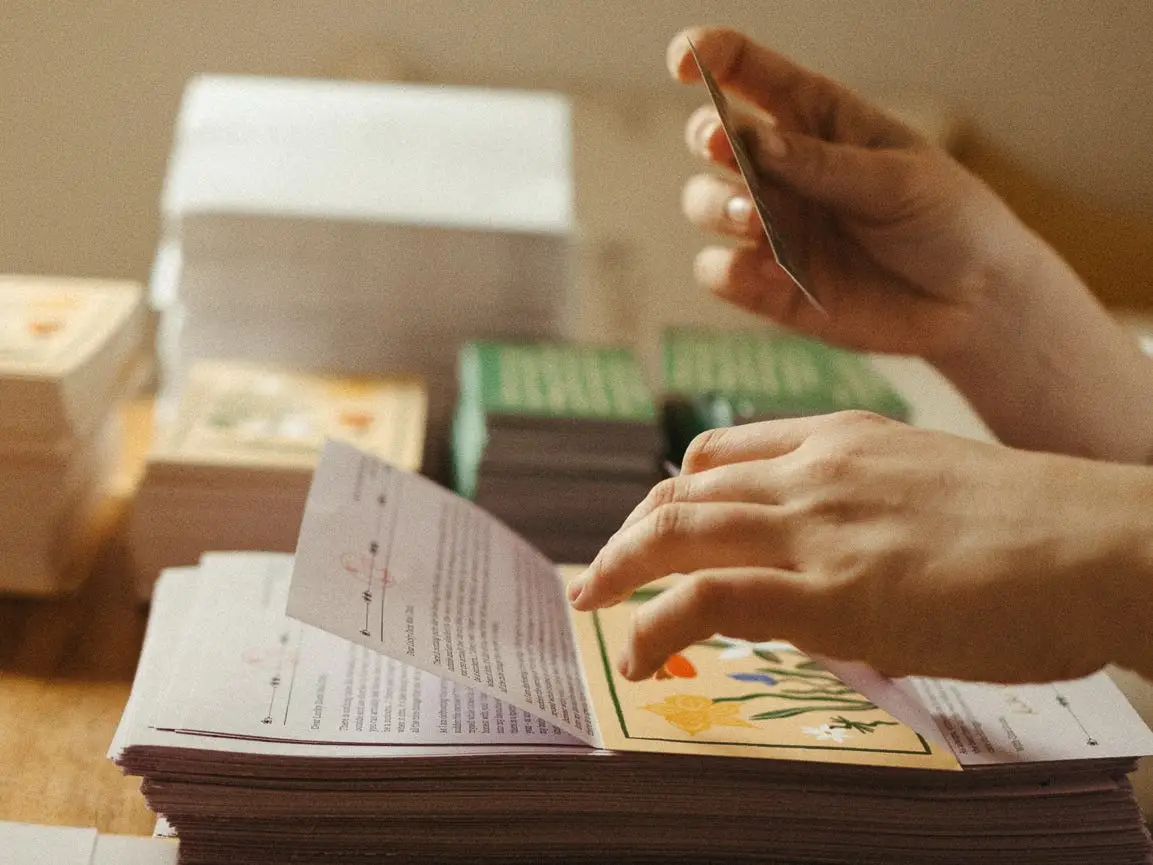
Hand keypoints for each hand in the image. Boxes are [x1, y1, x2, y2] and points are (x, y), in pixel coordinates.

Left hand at [568, 412, 1152, 682]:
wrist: (1099, 543)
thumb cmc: (1042, 528)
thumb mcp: (937, 487)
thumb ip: (873, 512)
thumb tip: (846, 567)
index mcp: (842, 437)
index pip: (722, 452)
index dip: (675, 492)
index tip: (657, 528)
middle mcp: (813, 471)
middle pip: (682, 489)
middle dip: (630, 533)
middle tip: (604, 573)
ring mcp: (815, 528)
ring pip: (676, 530)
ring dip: (618, 570)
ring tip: (593, 604)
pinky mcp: (826, 593)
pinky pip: (707, 598)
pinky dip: (656, 624)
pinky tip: (641, 653)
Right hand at [671, 27, 1039, 358]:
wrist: (974, 304)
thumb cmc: (948, 221)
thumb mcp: (899, 179)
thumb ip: (824, 163)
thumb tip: (753, 140)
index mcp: (816, 120)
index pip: (748, 72)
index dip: (707, 57)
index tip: (684, 63)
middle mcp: (783, 170)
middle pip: (712, 138)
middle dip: (708, 137)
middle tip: (725, 146)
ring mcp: (772, 228)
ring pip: (704, 203)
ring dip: (717, 205)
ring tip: (755, 220)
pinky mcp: (767, 286)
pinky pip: (718, 272)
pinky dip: (733, 272)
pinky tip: (776, 277)